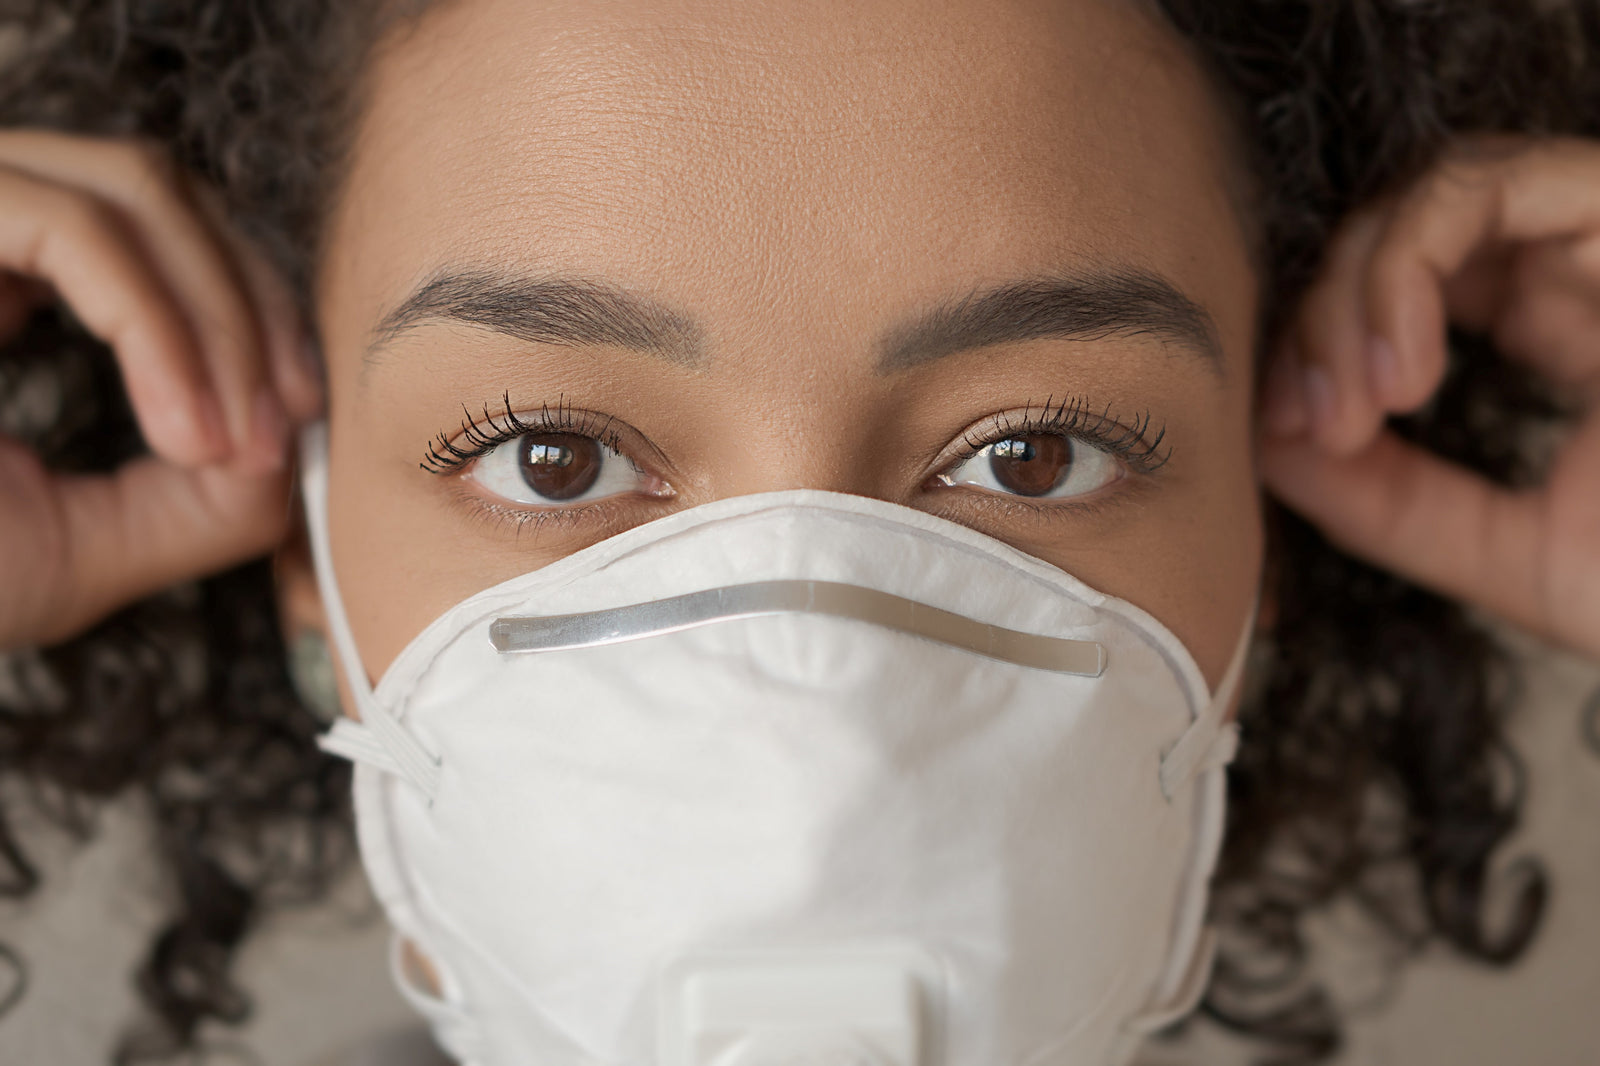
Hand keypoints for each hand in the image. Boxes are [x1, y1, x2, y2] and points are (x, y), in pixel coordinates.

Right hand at [0, 131, 321, 648]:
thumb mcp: (77, 549)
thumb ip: (196, 504)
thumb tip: (289, 449)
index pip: (169, 238)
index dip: (257, 314)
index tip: (301, 418)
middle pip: (166, 195)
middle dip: (255, 310)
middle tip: (291, 423)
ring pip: (134, 188)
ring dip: (218, 318)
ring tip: (233, 442)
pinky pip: (68, 226)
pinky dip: (157, 326)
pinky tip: (189, 429)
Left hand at [1260, 136, 1599, 659]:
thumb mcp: (1514, 556)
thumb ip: (1392, 506)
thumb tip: (1266, 446)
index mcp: (1562, 329)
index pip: (1409, 288)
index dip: (1323, 345)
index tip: (1286, 433)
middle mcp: (1587, 268)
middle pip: (1407, 230)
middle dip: (1324, 314)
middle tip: (1307, 418)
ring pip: (1436, 192)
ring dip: (1357, 288)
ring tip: (1358, 400)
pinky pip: (1492, 182)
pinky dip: (1409, 263)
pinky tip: (1401, 370)